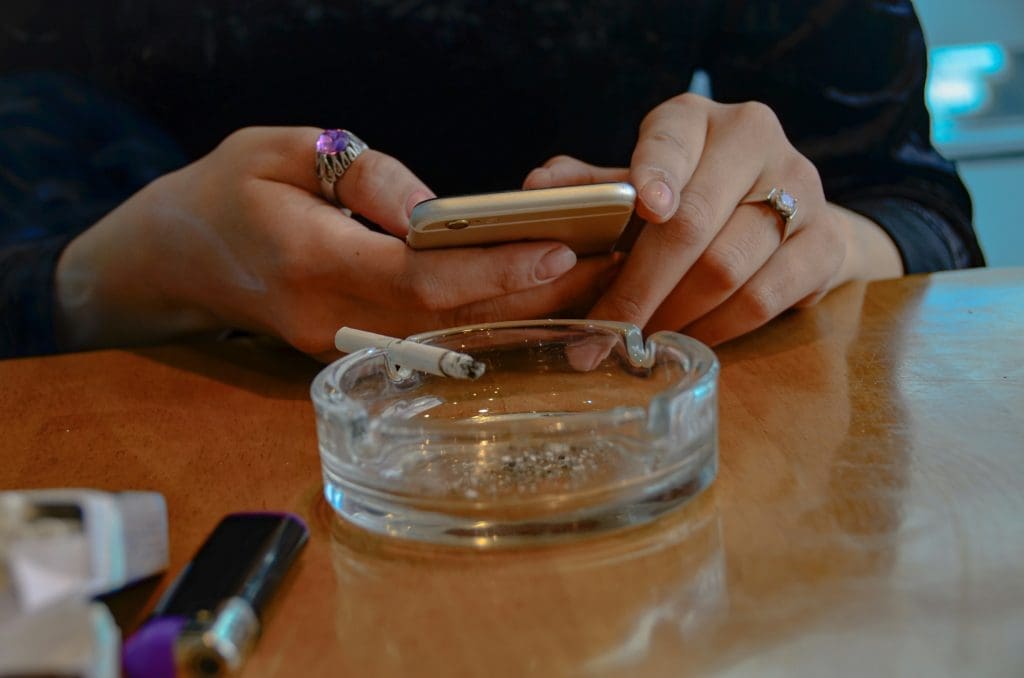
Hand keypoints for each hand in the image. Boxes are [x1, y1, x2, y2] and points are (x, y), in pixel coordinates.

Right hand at [55, 127, 614, 355]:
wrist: (175, 258)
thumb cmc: (226, 190)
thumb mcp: (278, 151)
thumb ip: (360, 180)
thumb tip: (434, 211)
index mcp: (309, 261)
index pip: (416, 277)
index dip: (491, 270)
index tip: (558, 250)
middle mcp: (330, 320)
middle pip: (448, 319)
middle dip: (532, 298)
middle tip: (610, 269)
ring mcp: (341, 346)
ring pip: (446, 337)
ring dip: (522, 316)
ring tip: (595, 285)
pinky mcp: (352, 351)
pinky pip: (429, 340)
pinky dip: (486, 321)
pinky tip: (538, 302)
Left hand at [524, 93, 901, 344]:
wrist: (786, 210)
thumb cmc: (693, 195)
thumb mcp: (641, 181)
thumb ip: (594, 186)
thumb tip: (536, 190)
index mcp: (698, 119)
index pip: (671, 139)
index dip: (655, 173)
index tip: (646, 210)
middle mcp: (755, 141)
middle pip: (692, 223)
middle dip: (639, 286)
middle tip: (603, 331)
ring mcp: (801, 190)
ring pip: (727, 268)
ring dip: (674, 315)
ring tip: (638, 340)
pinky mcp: (825, 243)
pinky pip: (763, 300)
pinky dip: (716, 329)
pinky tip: (687, 338)